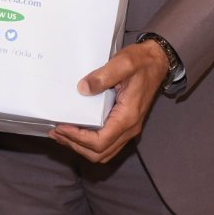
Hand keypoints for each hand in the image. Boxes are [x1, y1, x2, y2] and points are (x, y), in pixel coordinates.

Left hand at [49, 39, 167, 162]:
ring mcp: (129, 128)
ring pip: (104, 152)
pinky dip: (90, 143)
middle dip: (75, 145)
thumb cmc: (142, 62)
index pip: (100, 141)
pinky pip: (108, 144)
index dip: (77, 138)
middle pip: (100, 153)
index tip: (60, 127)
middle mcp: (129, 128)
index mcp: (127, 117)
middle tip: (55, 133)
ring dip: (81, 147)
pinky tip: (78, 131)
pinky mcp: (126, 124)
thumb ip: (103, 76)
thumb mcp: (123, 63)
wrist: (158, 61)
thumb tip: (82, 89)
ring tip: (62, 135)